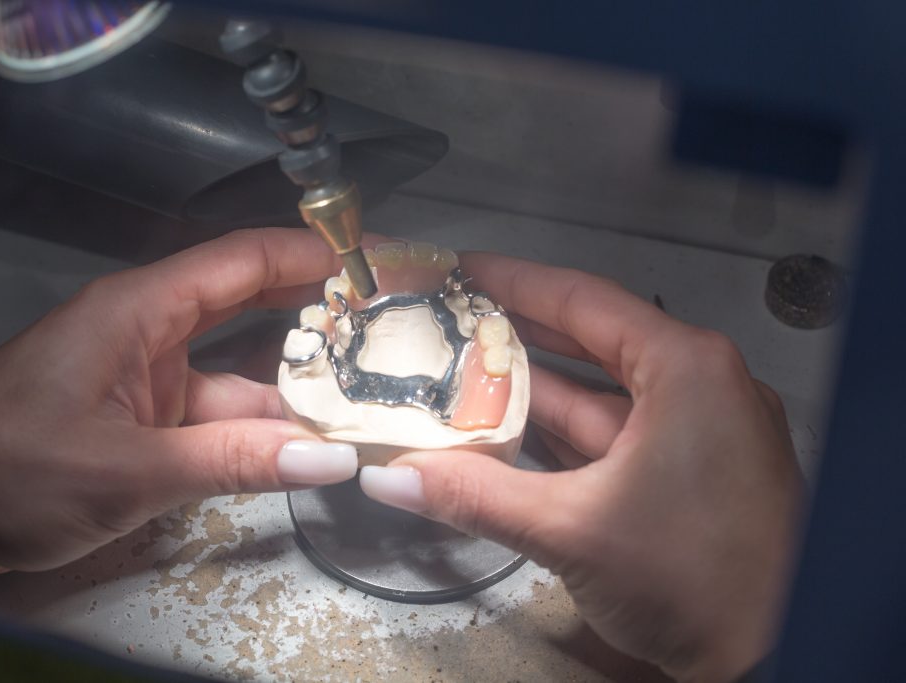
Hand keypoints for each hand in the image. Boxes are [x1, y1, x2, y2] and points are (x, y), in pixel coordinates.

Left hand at [0, 229, 357, 581]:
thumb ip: (233, 461)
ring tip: (371, 395)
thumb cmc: (8, 471)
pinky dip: (257, 430)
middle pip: (250, 307)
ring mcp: (146, 381)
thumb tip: (335, 458)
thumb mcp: (126, 470)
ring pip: (238, 372)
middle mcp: (149, 333)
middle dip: (318, 313)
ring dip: (295, 387)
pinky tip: (307, 446)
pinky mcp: (141, 423)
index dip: (312, 254)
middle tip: (393, 322)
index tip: (378, 259)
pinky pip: (214, 415)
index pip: (241, 261)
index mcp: (140, 310)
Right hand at [360, 254, 803, 681]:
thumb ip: (475, 497)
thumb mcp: (572, 530)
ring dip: (536, 390)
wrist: (779, 660)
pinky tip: (510, 434)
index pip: (583, 300)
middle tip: (452, 318)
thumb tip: (393, 479)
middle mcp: (700, 386)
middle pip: (591, 341)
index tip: (462, 270)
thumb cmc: (701, 583)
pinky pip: (617, 434)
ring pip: (602, 394)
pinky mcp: (694, 472)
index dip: (514, 281)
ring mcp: (700, 431)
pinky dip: (566, 434)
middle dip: (518, 334)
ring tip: (464, 374)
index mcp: (686, 369)